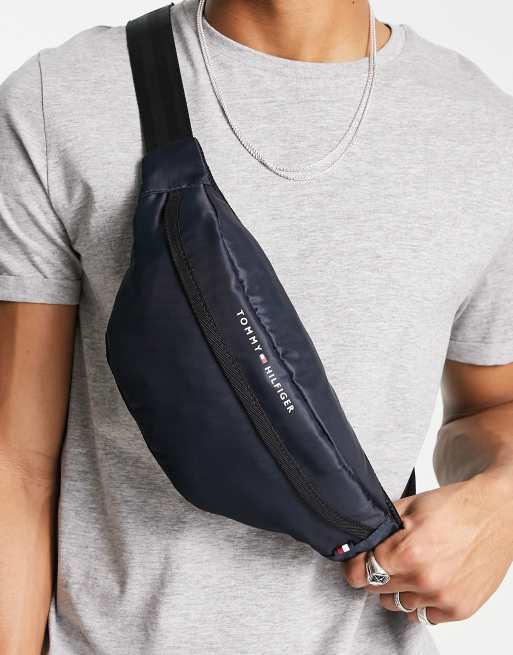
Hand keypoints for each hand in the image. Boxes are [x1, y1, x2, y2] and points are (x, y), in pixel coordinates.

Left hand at [342, 472, 512, 624]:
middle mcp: (423, 579)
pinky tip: (427, 581)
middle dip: (377, 573)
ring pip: (397, 604)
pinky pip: (423, 617)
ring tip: (411, 568)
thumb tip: (359, 539)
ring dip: (398, 589)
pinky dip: (420, 602)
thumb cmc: (455, 507)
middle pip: (377, 589)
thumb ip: (381, 527)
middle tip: (389, 558)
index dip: (355, 566)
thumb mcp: (409, 507)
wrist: (496, 513)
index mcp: (406, 552)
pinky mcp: (459, 609)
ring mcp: (442, 598)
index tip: (357, 563)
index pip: (360, 574)